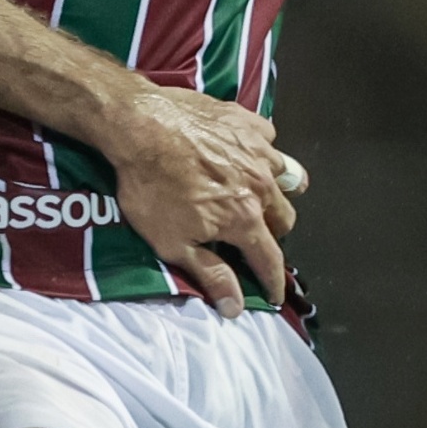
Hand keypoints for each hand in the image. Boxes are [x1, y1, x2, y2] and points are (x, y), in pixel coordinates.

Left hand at [100, 84, 302, 314]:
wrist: (139, 126)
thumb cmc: (150, 187)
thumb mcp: (173, 243)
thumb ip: (210, 273)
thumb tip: (235, 306)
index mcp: (244, 218)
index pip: (271, 259)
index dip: (274, 282)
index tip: (275, 294)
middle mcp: (262, 185)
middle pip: (285, 218)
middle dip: (273, 234)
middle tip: (252, 236)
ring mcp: (259, 150)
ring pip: (287, 178)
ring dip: (276, 193)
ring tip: (258, 196)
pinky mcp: (248, 122)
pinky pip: (270, 142)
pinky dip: (263, 153)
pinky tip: (244, 156)